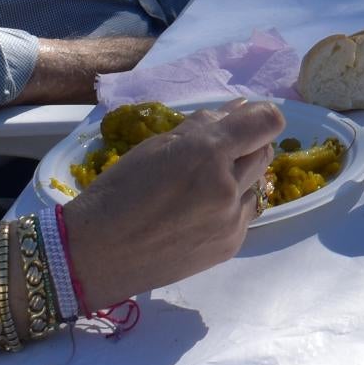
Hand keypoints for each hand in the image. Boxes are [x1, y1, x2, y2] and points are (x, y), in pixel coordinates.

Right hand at [61, 97, 286, 302]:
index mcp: (206, 153)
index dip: (258, 117)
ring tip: (197, 189)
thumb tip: (238, 109)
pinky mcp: (231, 245)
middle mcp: (228, 187)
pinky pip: (245, 213)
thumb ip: (202, 126)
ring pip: (256, 184)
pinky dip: (230, 207)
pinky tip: (197, 214)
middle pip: (264, 151)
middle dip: (245, 146)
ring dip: (238, 179)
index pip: (266, 122)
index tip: (241, 121)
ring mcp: (232, 220)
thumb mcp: (157, 147)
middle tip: (210, 154)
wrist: (97, 255)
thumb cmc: (118, 192)